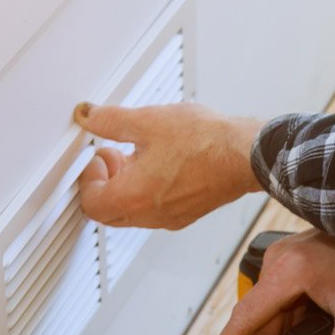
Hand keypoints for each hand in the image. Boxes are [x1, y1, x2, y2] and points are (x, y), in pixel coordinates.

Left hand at [74, 102, 265, 229]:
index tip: (97, 156)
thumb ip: (111, 121)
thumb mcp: (148, 121)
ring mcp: (171, 218)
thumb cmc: (206, 143)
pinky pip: (155, 210)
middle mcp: (151, 215)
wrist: (246, 154)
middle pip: (109, 212)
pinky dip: (147, 191)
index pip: (91, 203)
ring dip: (126, 186)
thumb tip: (90, 117)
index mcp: (134, 197)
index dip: (88, 177)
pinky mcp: (188, 212)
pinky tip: (162, 163)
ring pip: (132, 212)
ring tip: (139, 155)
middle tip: (114, 156)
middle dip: (105, 183)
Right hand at [218, 229, 334, 334]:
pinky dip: (292, 312)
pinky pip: (282, 293)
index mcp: (287, 273)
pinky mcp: (292, 256)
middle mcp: (277, 261)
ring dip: (286, 328)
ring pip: (272, 306)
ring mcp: (283, 256)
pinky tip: (315, 322)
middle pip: (260, 316)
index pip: (246, 316)